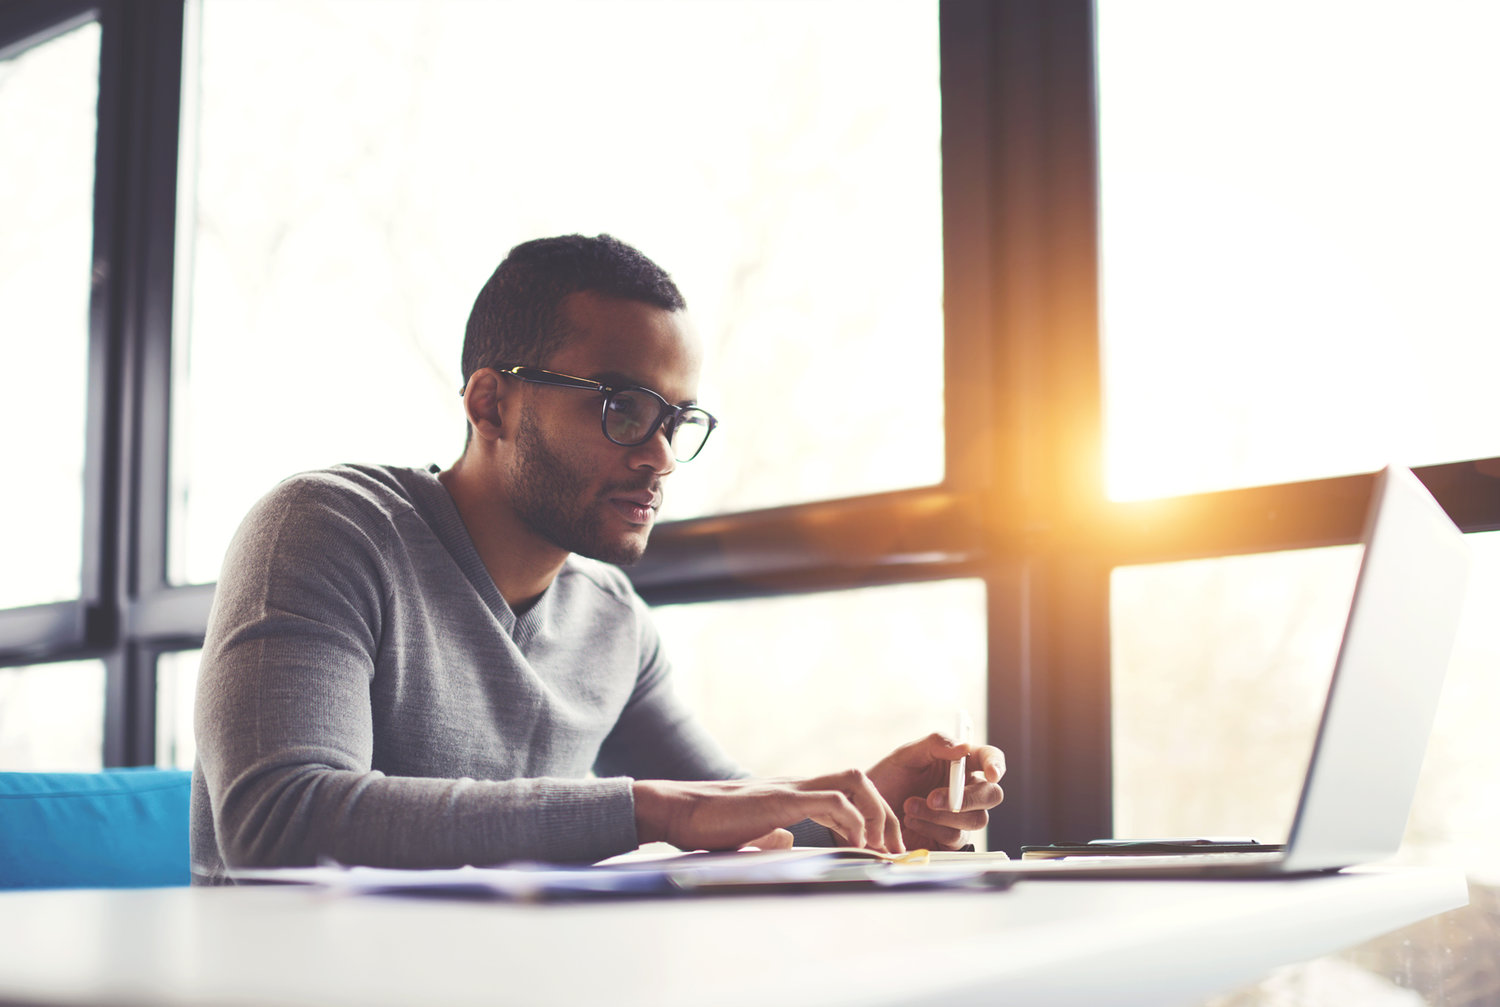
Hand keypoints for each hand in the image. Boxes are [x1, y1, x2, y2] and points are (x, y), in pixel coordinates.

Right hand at [632, 771, 903, 854]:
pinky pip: (832, 800)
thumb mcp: (749, 832)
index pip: (847, 791)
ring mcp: (790, 788)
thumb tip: (787, 841)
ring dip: (876, 814)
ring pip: (853, 781)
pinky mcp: (781, 799)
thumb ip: (772, 833)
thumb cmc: (707, 824)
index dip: (872, 817)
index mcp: (792, 794)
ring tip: (878, 847)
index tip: (882, 851)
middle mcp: (797, 785)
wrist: (677, 811)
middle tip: (892, 850)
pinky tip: (856, 844)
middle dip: (885, 814)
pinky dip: (853, 820)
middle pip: (859, 779)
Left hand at [867, 733, 1005, 849]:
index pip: (990, 759)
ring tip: (911, 806)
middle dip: (969, 798)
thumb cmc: (888, 779)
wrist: (867, 812)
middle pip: (992, 795)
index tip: (991, 773)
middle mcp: (965, 790)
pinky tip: (911, 821)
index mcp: (960, 764)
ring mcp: (959, 817)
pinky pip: (955, 837)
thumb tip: (963, 747)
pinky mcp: (949, 839)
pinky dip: (932, 828)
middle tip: (935, 798)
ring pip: (975, 819)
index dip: (996, 764)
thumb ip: (935, 745)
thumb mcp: (906, 755)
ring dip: (941, 814)